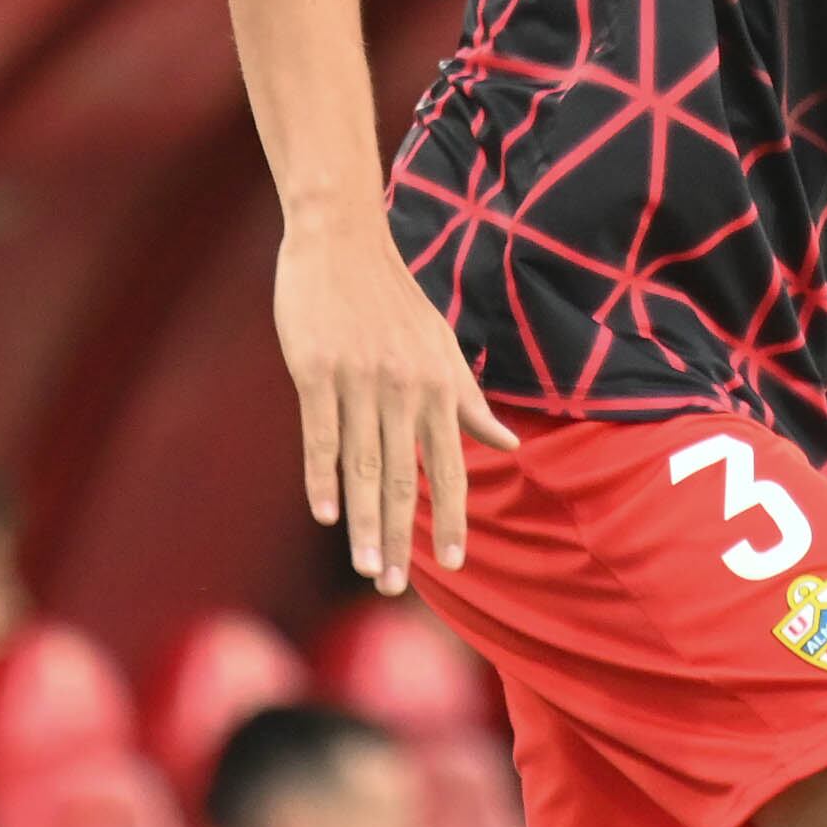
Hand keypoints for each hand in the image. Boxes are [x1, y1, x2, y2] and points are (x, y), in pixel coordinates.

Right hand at [275, 208, 519, 593]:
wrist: (342, 239)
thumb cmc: (392, 297)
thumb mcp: (441, 347)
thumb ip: (470, 401)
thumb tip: (510, 444)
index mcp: (438, 386)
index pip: (452, 466)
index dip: (453, 518)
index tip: (456, 565)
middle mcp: (404, 389)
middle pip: (405, 478)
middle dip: (401, 537)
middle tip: (392, 587)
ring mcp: (359, 381)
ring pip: (363, 467)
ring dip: (363, 522)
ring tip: (364, 566)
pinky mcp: (316, 372)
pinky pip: (320, 435)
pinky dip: (321, 477)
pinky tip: (325, 515)